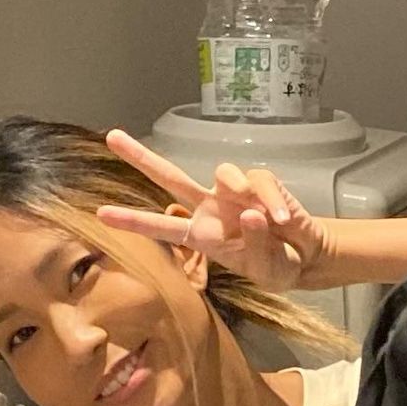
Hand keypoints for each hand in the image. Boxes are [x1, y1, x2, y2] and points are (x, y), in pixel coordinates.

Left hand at [97, 129, 327, 292]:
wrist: (305, 255)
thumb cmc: (275, 266)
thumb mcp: (264, 268)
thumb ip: (254, 244)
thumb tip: (249, 212)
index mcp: (201, 235)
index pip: (162, 227)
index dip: (133, 221)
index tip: (101, 215)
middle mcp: (209, 208)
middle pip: (170, 177)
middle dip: (142, 157)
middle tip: (111, 137)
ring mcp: (232, 192)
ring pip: (223, 171)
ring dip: (240, 188)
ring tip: (266, 220)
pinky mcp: (258, 182)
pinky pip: (258, 180)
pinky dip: (271, 199)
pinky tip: (283, 220)